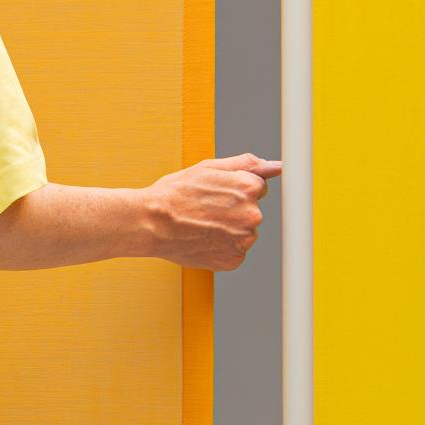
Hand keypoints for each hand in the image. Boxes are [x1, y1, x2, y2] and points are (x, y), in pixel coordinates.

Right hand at [141, 154, 279, 270]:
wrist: (150, 222)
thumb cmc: (174, 194)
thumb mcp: (208, 168)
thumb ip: (246, 164)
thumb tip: (275, 166)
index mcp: (249, 188)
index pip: (257, 188)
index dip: (234, 190)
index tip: (215, 195)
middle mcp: (252, 214)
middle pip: (252, 212)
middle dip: (233, 211)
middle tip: (204, 210)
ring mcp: (243, 240)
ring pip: (243, 233)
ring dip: (228, 231)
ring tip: (201, 226)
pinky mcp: (233, 260)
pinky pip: (234, 252)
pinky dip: (221, 248)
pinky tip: (203, 239)